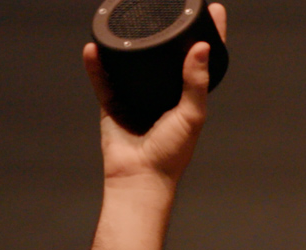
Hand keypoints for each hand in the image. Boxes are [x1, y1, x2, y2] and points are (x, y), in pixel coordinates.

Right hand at [82, 3, 226, 185]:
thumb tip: (202, 47)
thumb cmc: (171, 154)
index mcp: (186, 96)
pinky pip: (101, 79)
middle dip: (167, 33)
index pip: (199, 59)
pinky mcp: (112, 104)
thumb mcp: (191, 115)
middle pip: (164, 56)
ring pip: (130, 63)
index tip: (213, 11)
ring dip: (128, 44)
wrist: (140, 177)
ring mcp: (135, 97)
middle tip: (169, 8)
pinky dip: (96, 64)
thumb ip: (195, 82)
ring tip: (128, 18)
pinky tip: (93, 46)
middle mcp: (161, 93)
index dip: (209, 36)